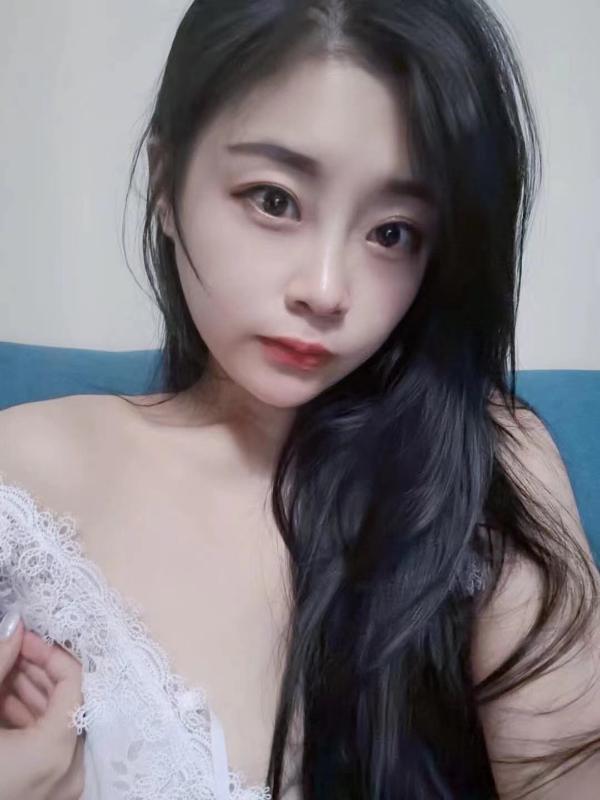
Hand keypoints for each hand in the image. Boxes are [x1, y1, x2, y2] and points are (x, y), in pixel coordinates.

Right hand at [0, 608, 84, 799]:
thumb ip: (1, 660)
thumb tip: (16, 623)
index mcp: (55, 752)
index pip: (74, 682)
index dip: (50, 653)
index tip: (26, 637)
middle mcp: (69, 773)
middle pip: (69, 701)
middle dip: (40, 670)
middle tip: (16, 648)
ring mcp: (60, 787)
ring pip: (60, 723)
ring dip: (35, 692)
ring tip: (7, 671)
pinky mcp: (46, 793)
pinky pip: (51, 746)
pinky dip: (32, 721)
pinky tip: (6, 700)